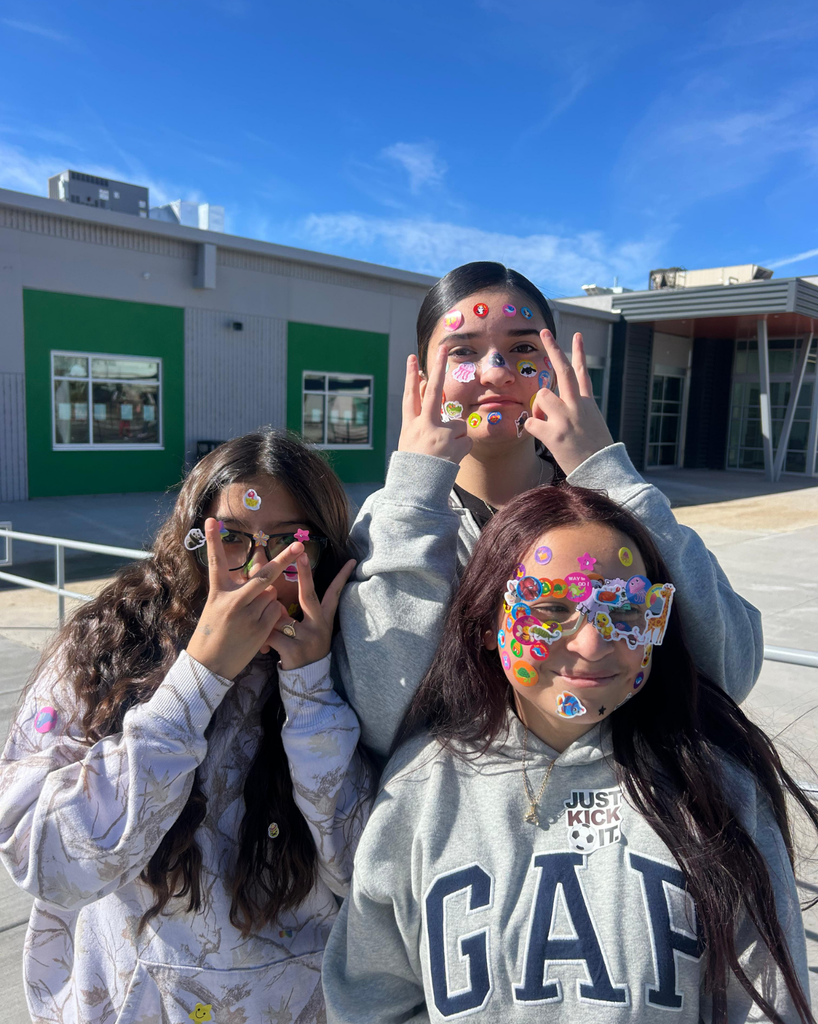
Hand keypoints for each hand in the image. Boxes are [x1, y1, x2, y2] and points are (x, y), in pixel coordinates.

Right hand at [187, 518, 299, 679]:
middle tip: (298, 545)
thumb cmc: (212, 635)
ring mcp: (248, 615)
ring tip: (251, 616)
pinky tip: (259, 626)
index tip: (211, 520)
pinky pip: (276, 611)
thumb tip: (263, 580)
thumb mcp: (216, 608)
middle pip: (264, 576)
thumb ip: (237, 592)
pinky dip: (273, 615)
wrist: (209, 666)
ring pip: (272, 594)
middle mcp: (233, 601)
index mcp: (218, 593)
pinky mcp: (260, 629)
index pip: (215, 563)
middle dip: (283, 560)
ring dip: (269, 600)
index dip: (213, 541)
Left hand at [265, 553, 356, 670]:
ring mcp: (308, 638)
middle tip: (302, 555)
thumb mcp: (308, 631)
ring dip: (268, 623)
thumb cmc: (304, 651)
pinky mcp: (295, 651)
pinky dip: (263, 640)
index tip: (350, 561)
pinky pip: (271, 635)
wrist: (307, 683)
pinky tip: (262, 648)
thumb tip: (275, 596)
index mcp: (324, 620)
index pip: (334, 594)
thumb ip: (295, 614)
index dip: (342, 578)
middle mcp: (319, 626)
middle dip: (305, 574)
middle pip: (310, 595)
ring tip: (266, 635)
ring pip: (280, 617)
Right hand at [397, 345, 472, 463]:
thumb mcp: (411, 441)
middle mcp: (424, 426)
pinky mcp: (453, 445)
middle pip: (433, 391)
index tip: (412, 358)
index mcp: (410, 426)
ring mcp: (439, 434)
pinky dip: (462, 449)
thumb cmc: (415, 467)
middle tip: (443, 348)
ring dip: (456, 438)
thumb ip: (419, 419)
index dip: (410, 376)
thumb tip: (425, 391)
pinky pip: (466, 440)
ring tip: (444, 454)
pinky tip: (451, 459)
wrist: (417, 491)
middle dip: (437, 367)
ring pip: (459, 425)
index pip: (410, 396)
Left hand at [524, 331, 613, 475]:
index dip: (579, 353)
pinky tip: (543, 438)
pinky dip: (532, 429)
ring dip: (538, 409)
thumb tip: (554, 405)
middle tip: (544, 332)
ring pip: (542, 396)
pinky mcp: (555, 433)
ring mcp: (567, 418)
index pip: (582, 373)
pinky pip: (531, 422)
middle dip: (553, 349)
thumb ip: (577, 412)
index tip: (577, 336)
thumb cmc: (596, 453)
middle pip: (563, 371)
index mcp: (588, 404)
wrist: (604, 470)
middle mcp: (577, 406)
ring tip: (547, 425)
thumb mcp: (593, 427)